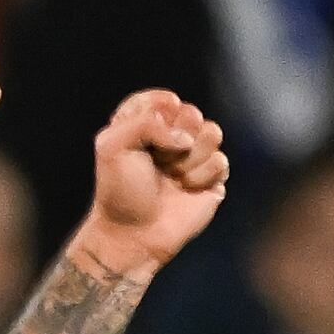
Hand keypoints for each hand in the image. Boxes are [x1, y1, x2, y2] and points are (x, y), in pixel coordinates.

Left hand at [76, 90, 230, 271]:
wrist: (134, 234)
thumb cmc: (120, 192)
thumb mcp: (112, 145)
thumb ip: (145, 121)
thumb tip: (185, 137)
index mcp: (144, 125)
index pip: (162, 99)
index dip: (159, 110)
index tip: (148, 129)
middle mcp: (171, 138)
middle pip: (191, 112)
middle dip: (175, 137)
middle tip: (158, 160)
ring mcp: (193, 157)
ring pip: (212, 132)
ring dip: (189, 158)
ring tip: (172, 176)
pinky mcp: (211, 177)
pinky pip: (221, 160)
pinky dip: (200, 176)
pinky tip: (186, 189)